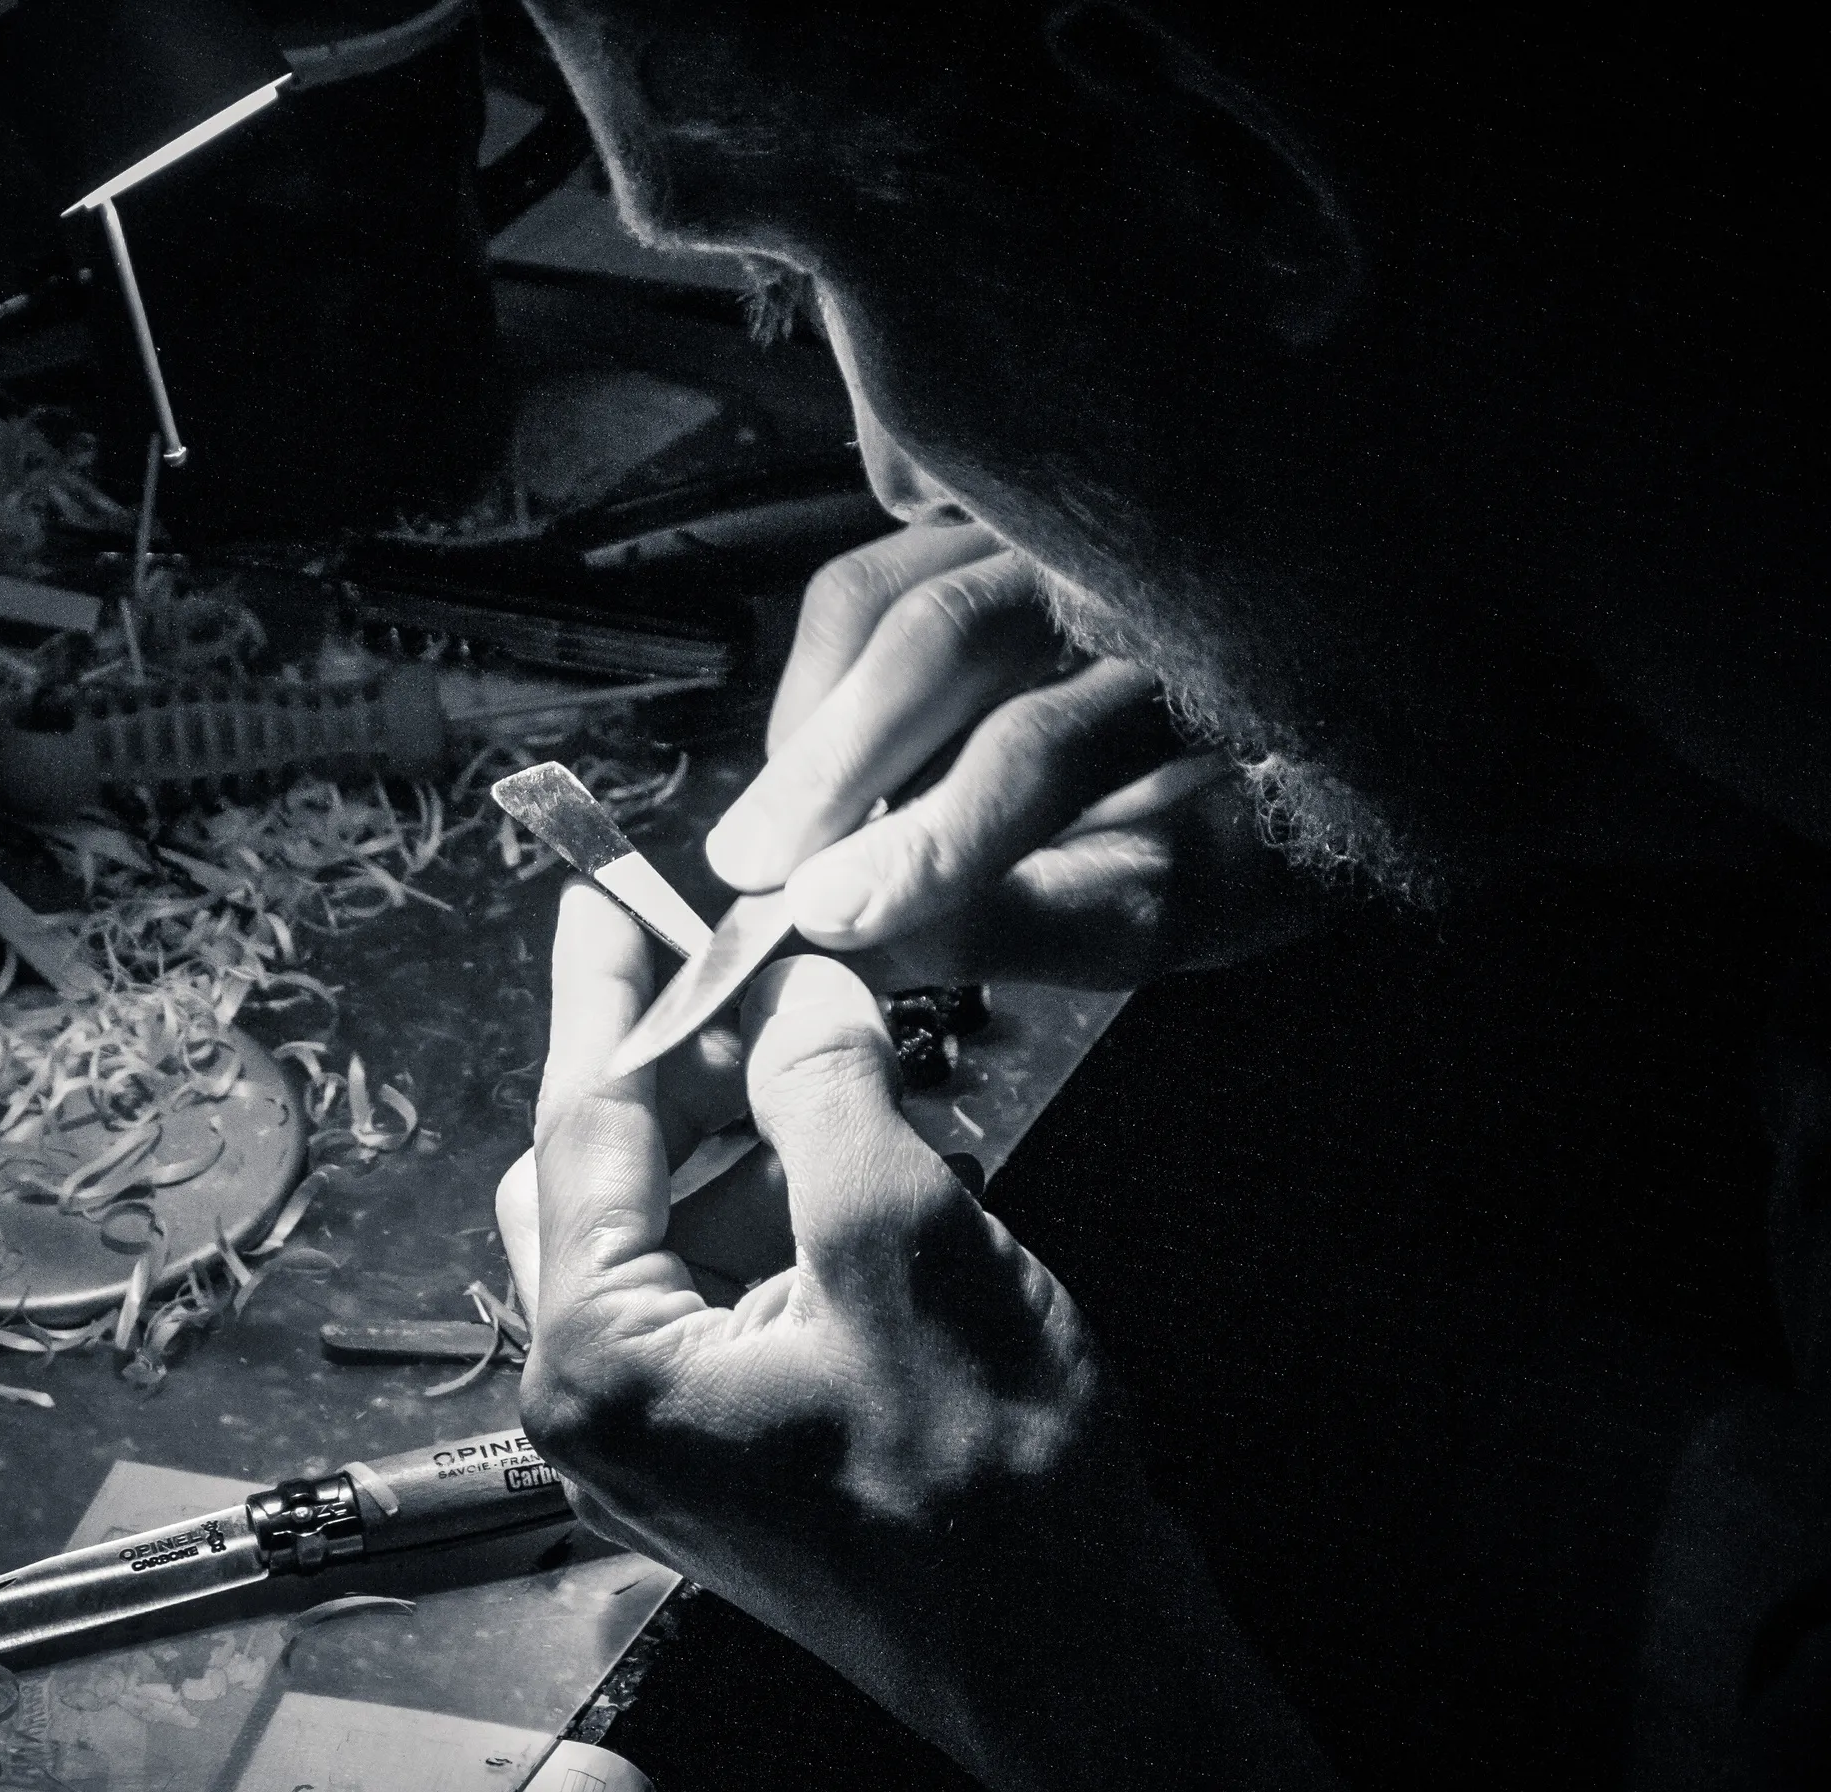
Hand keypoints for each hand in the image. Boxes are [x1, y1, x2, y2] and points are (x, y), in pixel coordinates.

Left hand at [513, 880, 1134, 1695]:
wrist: (1083, 1671)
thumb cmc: (992, 1488)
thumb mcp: (902, 1240)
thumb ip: (825, 1087)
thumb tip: (792, 989)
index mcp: (599, 1365)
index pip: (583, 1129)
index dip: (611, 997)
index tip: (608, 898)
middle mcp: (602, 1410)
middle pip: (605, 1180)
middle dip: (682, 1066)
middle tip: (747, 964)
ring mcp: (667, 1440)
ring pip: (671, 1233)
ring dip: (749, 1136)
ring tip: (836, 1051)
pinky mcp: (735, 1451)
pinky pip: (727, 1293)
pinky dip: (783, 1212)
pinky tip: (866, 1155)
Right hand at [706, 522, 1326, 987]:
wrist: (1366, 685)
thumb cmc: (1281, 806)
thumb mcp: (1198, 894)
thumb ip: (1048, 916)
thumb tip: (870, 938)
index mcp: (1214, 674)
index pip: (1045, 747)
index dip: (932, 838)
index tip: (833, 916)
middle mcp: (1135, 570)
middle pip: (945, 638)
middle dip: (832, 766)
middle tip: (755, 871)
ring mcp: (1062, 533)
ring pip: (893, 592)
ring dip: (813, 722)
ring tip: (767, 834)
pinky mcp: (1004, 524)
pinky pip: (885, 572)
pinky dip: (827, 669)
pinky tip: (812, 756)